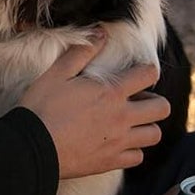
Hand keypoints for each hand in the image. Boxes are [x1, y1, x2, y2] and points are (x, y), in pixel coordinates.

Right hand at [18, 33, 170, 178]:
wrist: (33, 147)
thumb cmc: (42, 107)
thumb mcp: (57, 73)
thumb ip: (82, 52)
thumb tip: (101, 32)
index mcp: (112, 92)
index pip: (148, 75)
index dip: (148, 70)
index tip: (139, 72)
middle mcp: (122, 117)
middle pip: (162, 108)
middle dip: (155, 101)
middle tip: (138, 100)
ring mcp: (119, 141)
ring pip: (154, 135)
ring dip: (147, 127)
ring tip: (132, 123)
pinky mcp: (111, 162)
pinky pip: (138, 157)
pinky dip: (133, 150)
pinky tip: (120, 144)